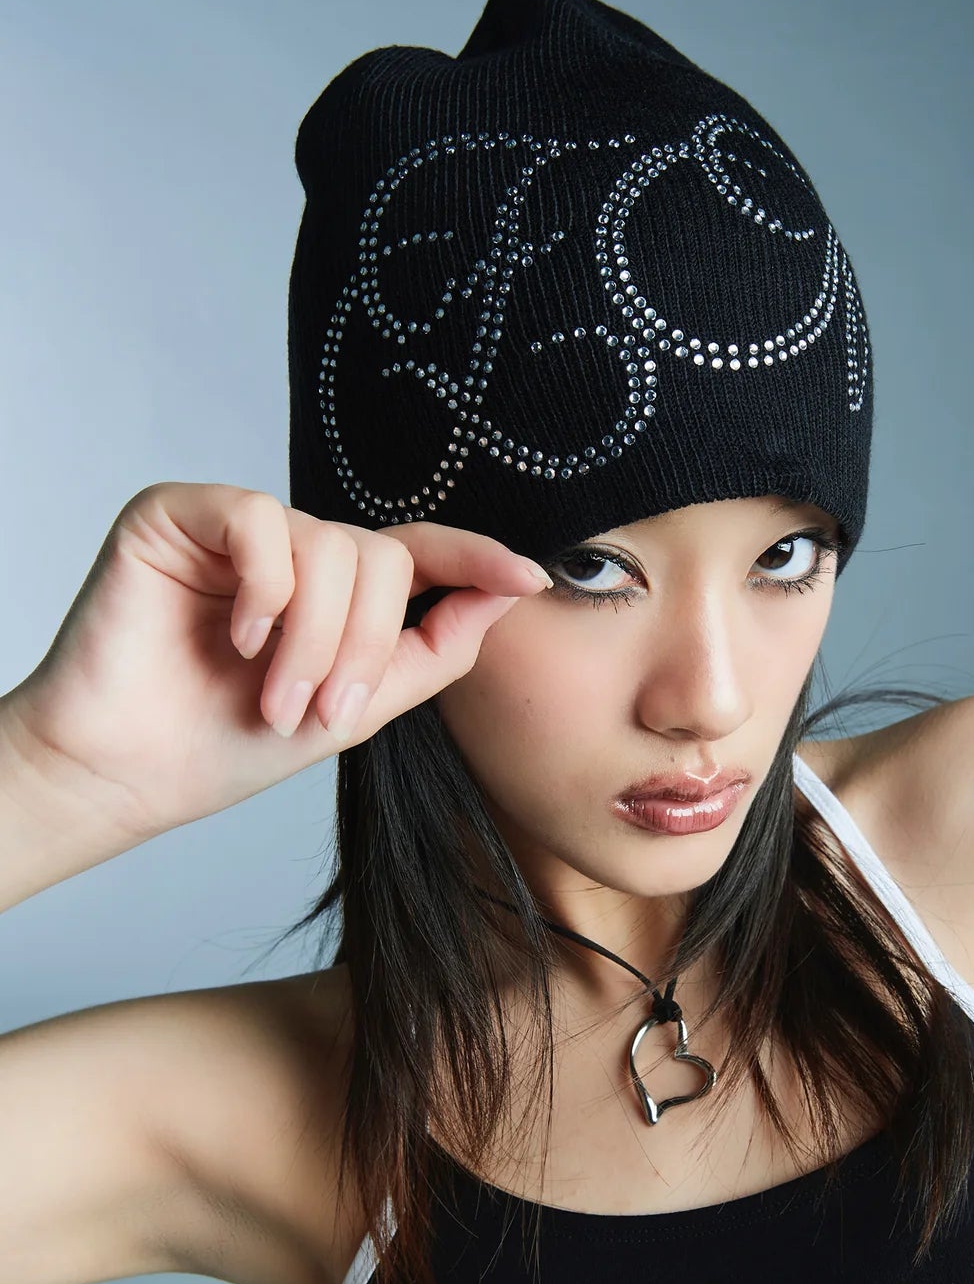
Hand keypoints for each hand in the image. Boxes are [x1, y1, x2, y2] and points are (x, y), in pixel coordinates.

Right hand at [5, 482, 550, 839]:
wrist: (131, 771)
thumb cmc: (230, 742)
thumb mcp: (358, 707)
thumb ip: (432, 650)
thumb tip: (505, 593)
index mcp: (339, 591)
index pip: (422, 553)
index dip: (477, 558)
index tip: (531, 578)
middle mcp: (296, 550)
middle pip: (382, 560)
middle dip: (364, 646)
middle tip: (319, 712)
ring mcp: (240, 527)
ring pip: (329, 546)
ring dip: (314, 638)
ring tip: (274, 695)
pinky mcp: (180, 513)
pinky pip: (261, 521)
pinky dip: (265, 590)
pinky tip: (239, 635)